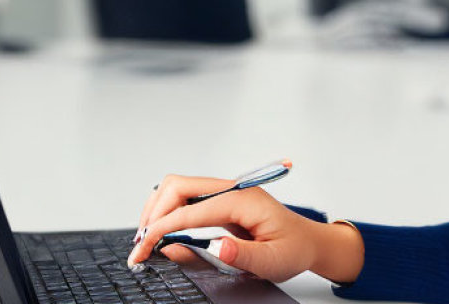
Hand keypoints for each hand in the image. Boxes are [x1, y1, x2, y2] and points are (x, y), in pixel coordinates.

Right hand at [129, 174, 360, 283]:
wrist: (308, 242)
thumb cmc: (294, 249)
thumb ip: (243, 255)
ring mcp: (225, 194)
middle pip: (178, 186)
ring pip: (178, 188)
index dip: (162, 228)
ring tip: (145, 242)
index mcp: (244, 200)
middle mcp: (232, 190)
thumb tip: (215, 246)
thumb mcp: (273, 261)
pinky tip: (161, 234)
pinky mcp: (220, 203)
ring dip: (156, 211)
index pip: (192, 208)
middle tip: (140, 247)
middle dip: (154, 213)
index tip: (143, 249)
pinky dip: (167, 213)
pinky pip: (186, 199)